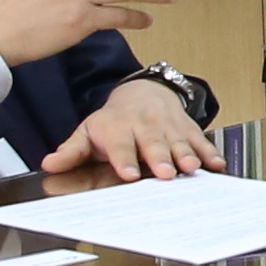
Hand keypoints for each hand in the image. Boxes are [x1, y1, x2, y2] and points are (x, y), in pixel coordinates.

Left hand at [46, 79, 217, 183]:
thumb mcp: (88, 130)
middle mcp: (144, 126)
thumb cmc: (114, 120)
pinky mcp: (187, 129)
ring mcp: (168, 127)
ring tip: (191, 167)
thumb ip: (71, 150)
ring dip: (186, 155)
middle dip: (160, 158)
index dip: (124, 159)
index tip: (127, 174)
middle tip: (165, 173)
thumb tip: (49, 165)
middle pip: (153, 144)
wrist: (144, 91)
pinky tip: (216, 164)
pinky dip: (209, 152)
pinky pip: (200, 140)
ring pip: (178, 142)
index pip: (120, 145)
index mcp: (117, 128)